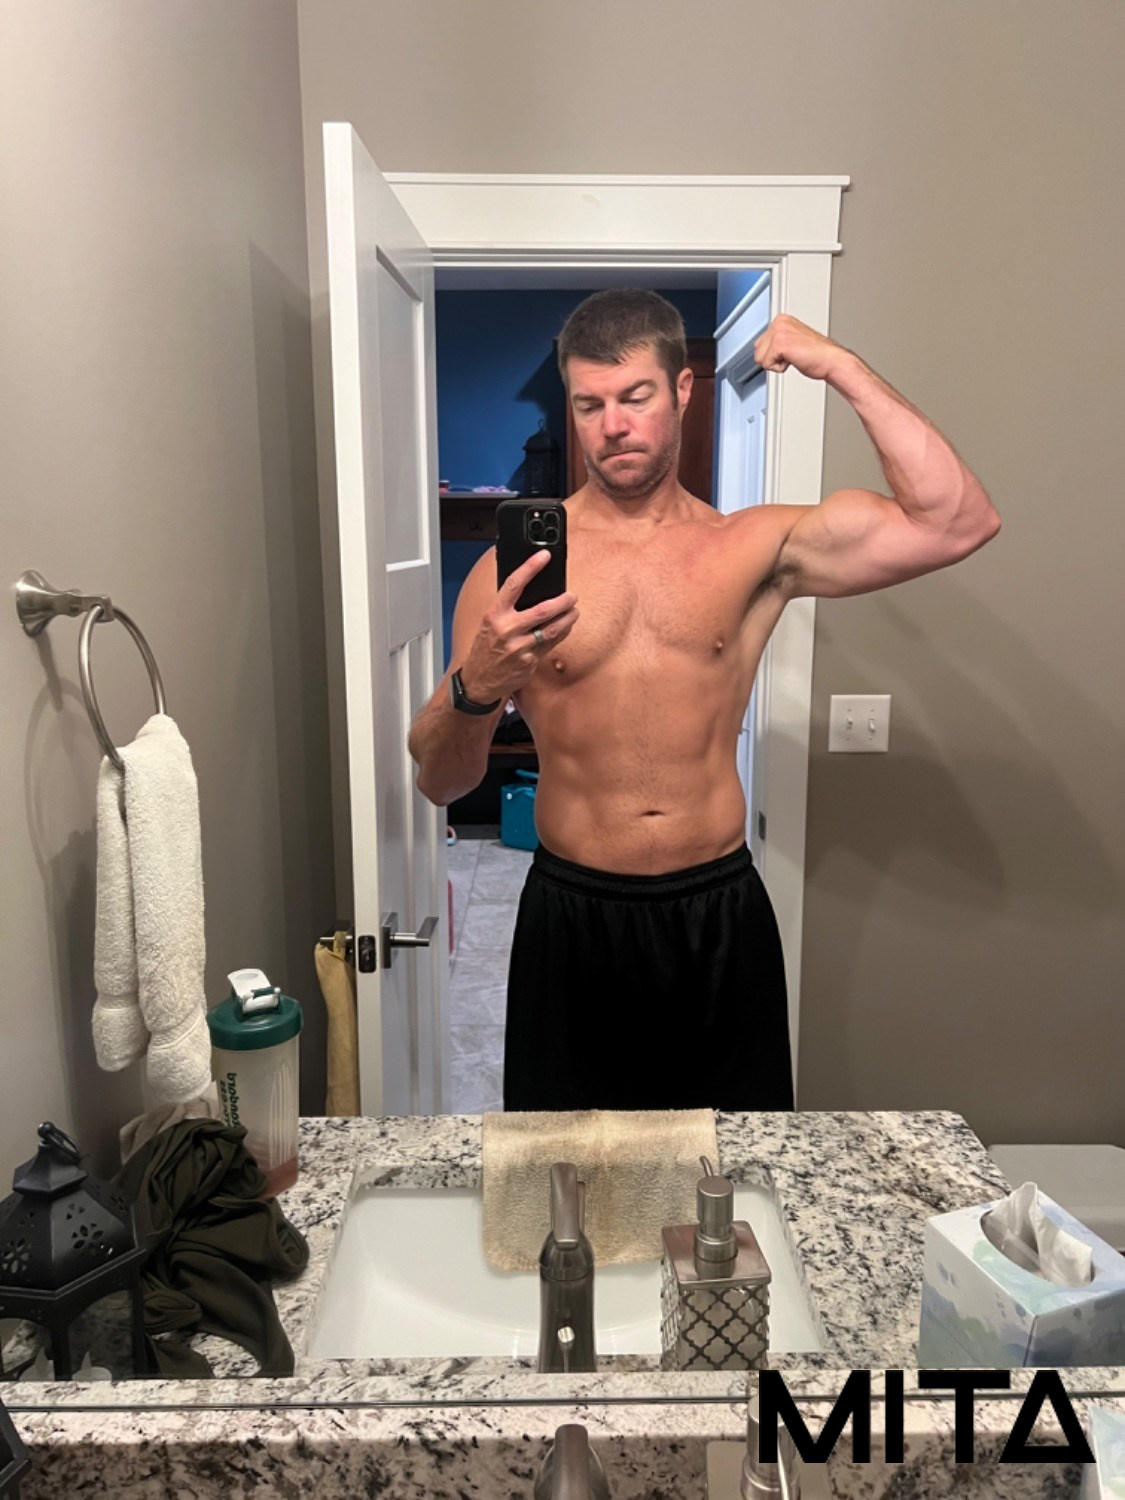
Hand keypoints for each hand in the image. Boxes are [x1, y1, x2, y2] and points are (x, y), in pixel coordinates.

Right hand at [460, 549, 578, 701]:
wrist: (478, 680)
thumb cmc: (485, 648)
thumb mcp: (489, 623)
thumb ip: (507, 609)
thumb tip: (531, 589)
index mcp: (494, 614)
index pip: (514, 584)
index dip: (530, 567)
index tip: (544, 556)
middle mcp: (506, 630)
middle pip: (543, 610)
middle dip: (563, 601)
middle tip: (572, 596)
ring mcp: (519, 648)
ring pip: (552, 629)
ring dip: (568, 618)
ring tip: (574, 611)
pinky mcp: (529, 662)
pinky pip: (551, 645)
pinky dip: (561, 634)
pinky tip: (565, 628)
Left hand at [754, 313, 848, 381]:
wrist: (831, 360)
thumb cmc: (816, 354)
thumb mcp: (793, 341)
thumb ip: (776, 340)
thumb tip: (760, 348)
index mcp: (781, 319)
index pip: (759, 344)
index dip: (773, 354)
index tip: (790, 352)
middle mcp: (779, 322)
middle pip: (757, 351)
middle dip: (773, 359)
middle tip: (793, 355)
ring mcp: (779, 331)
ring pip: (760, 359)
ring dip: (776, 363)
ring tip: (794, 357)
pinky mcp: (780, 343)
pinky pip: (767, 365)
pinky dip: (779, 368)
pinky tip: (794, 360)